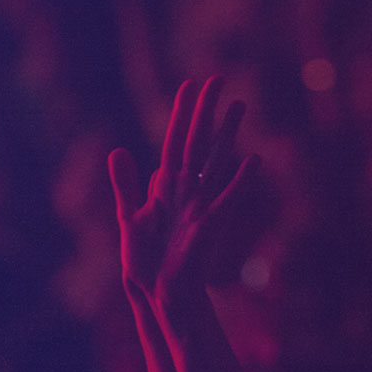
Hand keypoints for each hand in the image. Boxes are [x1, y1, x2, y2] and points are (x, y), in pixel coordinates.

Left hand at [108, 77, 259, 309]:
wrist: (157, 292)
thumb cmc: (145, 260)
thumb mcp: (129, 217)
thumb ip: (125, 184)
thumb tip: (117, 150)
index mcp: (166, 185)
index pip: (176, 140)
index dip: (182, 113)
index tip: (189, 85)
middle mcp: (187, 189)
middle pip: (198, 141)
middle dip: (206, 110)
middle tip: (217, 79)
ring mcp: (201, 204)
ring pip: (215, 159)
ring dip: (227, 132)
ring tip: (239, 104)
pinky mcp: (210, 225)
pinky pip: (228, 197)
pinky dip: (241, 179)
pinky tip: (254, 160)